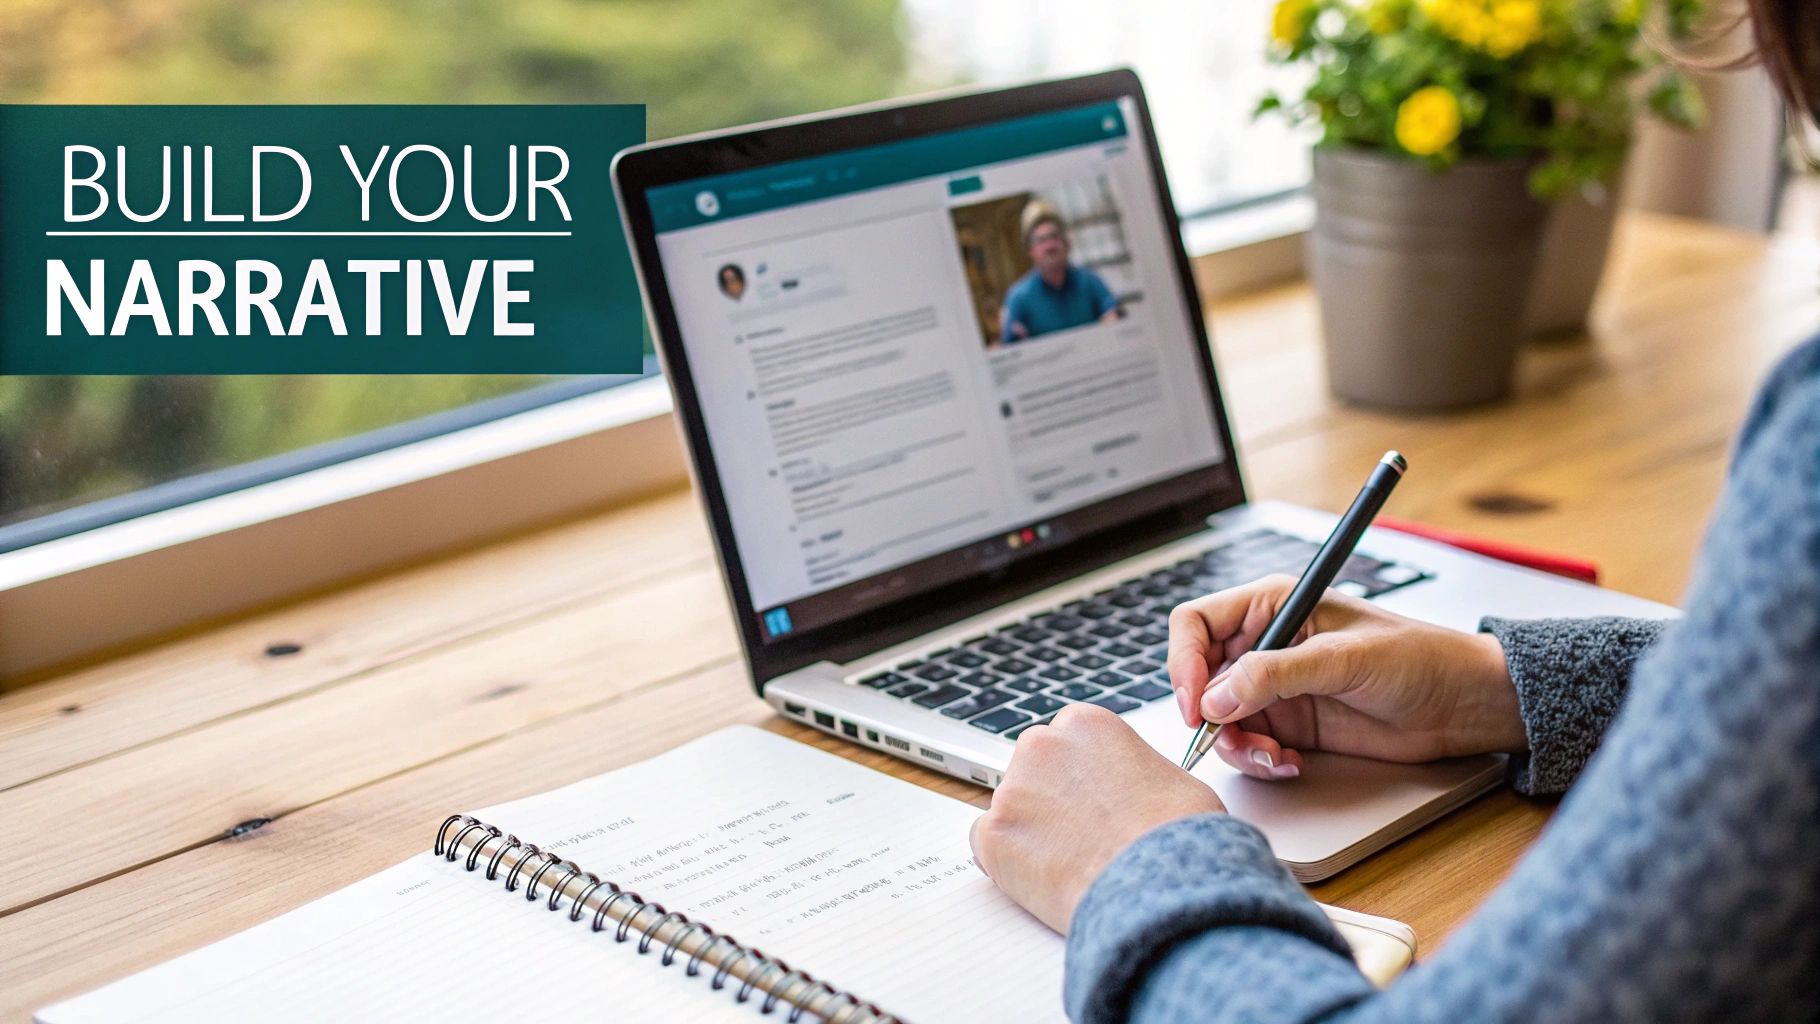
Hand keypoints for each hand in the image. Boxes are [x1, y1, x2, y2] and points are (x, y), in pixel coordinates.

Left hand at [970, 704, 1223, 932]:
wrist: (1159, 884)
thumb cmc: (1177, 836)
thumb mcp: (1170, 778)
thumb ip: (1132, 770)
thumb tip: (1131, 789)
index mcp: (1085, 723)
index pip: (1063, 743)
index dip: (1077, 778)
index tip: (1087, 800)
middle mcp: (1042, 745)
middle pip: (1031, 771)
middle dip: (1049, 800)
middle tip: (1078, 835)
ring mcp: (1012, 789)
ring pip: (1010, 810)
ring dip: (1031, 832)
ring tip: (1071, 863)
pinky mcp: (992, 834)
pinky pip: (988, 847)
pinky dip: (1008, 865)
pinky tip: (1045, 879)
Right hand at [1167, 575, 1524, 779]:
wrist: (1462, 706)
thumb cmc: (1419, 658)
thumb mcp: (1344, 659)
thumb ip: (1277, 674)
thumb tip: (1218, 697)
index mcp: (1273, 605)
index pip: (1196, 624)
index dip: (1184, 662)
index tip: (1195, 702)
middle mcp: (1266, 644)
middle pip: (1200, 677)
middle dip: (1208, 714)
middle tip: (1228, 739)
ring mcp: (1276, 688)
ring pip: (1221, 719)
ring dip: (1237, 745)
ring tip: (1273, 756)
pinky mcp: (1291, 724)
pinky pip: (1250, 745)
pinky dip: (1260, 760)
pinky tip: (1291, 763)